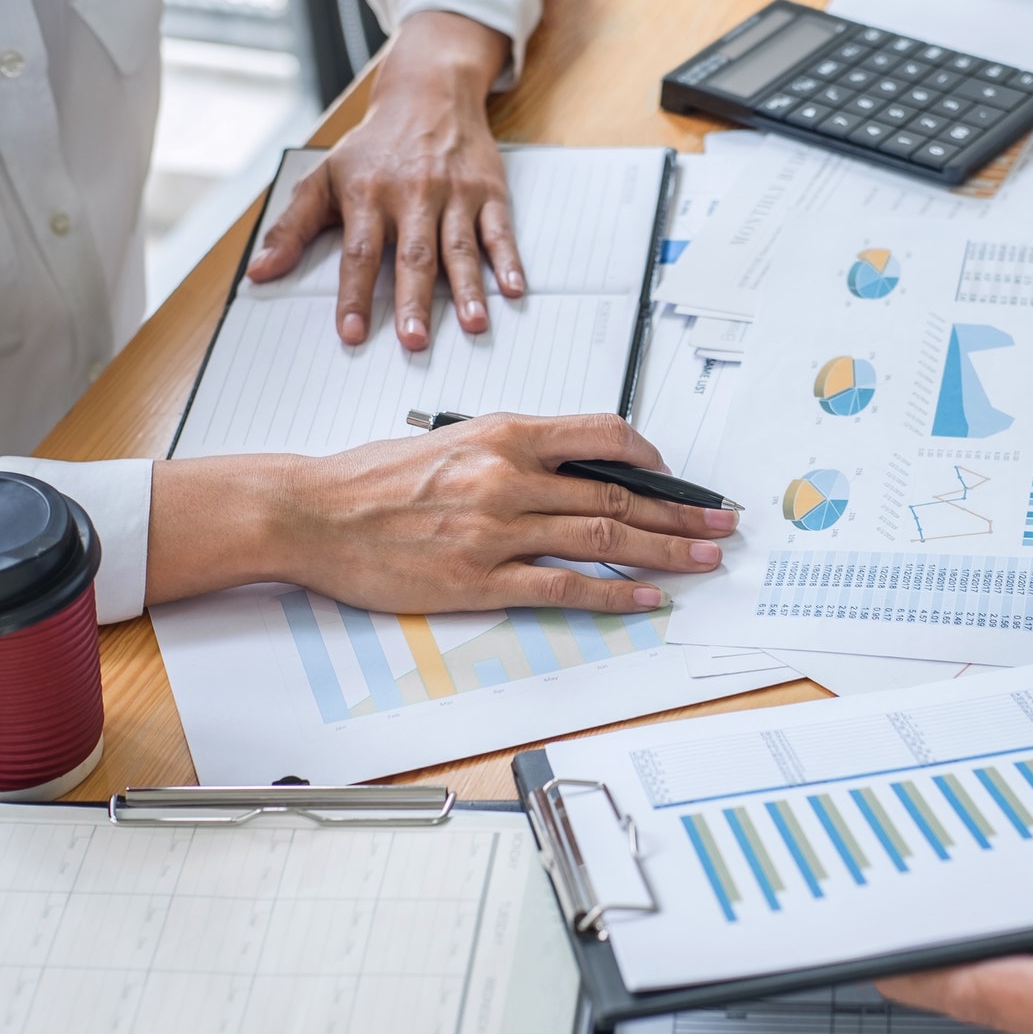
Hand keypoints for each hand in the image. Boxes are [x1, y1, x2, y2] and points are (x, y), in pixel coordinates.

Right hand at [146, 413, 736, 613]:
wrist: (311, 512)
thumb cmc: (372, 478)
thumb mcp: (452, 440)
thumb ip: (514, 451)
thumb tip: (573, 469)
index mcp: (504, 433)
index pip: (603, 436)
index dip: (653, 459)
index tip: (679, 480)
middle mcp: (508, 476)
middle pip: (619, 495)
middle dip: (681, 513)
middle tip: (721, 525)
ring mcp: (497, 531)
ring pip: (604, 539)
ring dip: (664, 552)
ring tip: (703, 561)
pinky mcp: (480, 580)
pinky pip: (565, 587)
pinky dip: (615, 595)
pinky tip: (648, 599)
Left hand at [245, 11, 524, 347]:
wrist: (427, 94)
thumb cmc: (373, 147)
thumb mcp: (323, 178)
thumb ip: (293, 228)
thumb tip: (259, 272)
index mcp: (368, 195)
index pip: (359, 253)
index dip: (354, 295)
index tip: (351, 333)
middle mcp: (412, 194)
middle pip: (412, 256)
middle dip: (413, 301)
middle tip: (414, 341)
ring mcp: (453, 194)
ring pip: (459, 247)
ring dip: (468, 288)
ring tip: (473, 324)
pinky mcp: (487, 192)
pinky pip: (499, 231)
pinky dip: (508, 260)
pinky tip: (512, 289)